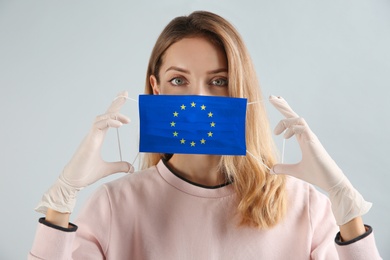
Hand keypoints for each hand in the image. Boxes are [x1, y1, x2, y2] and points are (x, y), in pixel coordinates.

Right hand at [35, 91, 132, 213]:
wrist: (73, 182)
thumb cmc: (86, 173)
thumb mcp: (107, 169)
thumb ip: (119, 166)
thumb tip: (131, 168)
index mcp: (98, 137)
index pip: (108, 118)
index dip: (115, 108)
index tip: (123, 97)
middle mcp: (94, 133)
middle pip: (105, 113)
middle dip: (115, 103)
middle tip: (125, 92)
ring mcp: (91, 136)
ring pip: (101, 118)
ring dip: (114, 115)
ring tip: (127, 119)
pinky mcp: (89, 141)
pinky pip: (98, 126)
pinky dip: (109, 122)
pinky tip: (119, 124)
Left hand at [269, 95, 370, 224]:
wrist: (330, 181)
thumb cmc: (316, 174)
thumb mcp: (295, 171)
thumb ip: (283, 168)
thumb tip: (271, 169)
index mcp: (303, 138)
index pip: (292, 120)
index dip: (284, 110)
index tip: (275, 101)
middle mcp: (306, 134)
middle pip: (293, 115)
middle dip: (282, 106)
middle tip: (271, 97)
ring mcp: (310, 137)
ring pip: (298, 118)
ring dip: (285, 120)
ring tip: (276, 133)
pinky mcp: (313, 141)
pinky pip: (302, 127)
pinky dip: (292, 129)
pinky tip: (285, 137)